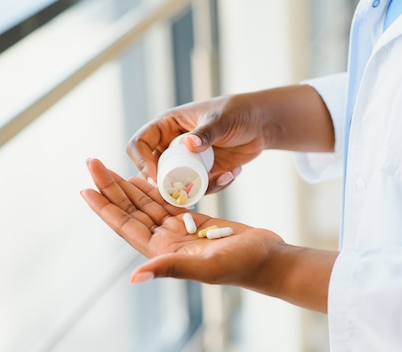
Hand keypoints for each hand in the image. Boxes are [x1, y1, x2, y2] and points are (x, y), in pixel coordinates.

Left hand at [80, 158, 335, 311]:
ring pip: (149, 205)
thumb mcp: (206, 266)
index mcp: (164, 251)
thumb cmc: (242, 265)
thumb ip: (172, 267)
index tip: (85, 188)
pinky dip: (156, 189)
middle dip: (112, 189)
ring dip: (130, 187)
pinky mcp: (197, 222)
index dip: (105, 208)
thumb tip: (135, 276)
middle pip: (132, 211)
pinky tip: (146, 177)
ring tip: (111, 168)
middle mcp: (168, 241)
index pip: (127, 226)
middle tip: (93, 164)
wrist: (268, 260)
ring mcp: (182, 232)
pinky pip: (170, 202)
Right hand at [126, 85, 334, 192]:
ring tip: (224, 175)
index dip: (142, 160)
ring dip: (198, 187)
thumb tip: (188, 144)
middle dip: (169, 184)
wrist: (260, 124)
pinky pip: (201, 189)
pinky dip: (216, 186)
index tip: (155, 176)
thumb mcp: (221, 120)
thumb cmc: (238, 112)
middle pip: (156, 170)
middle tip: (188, 190)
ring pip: (179, 184)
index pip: (141, 143)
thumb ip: (206, 133)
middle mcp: (173, 146)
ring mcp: (188, 162)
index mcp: (168, 126)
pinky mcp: (204, 174)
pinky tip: (234, 172)